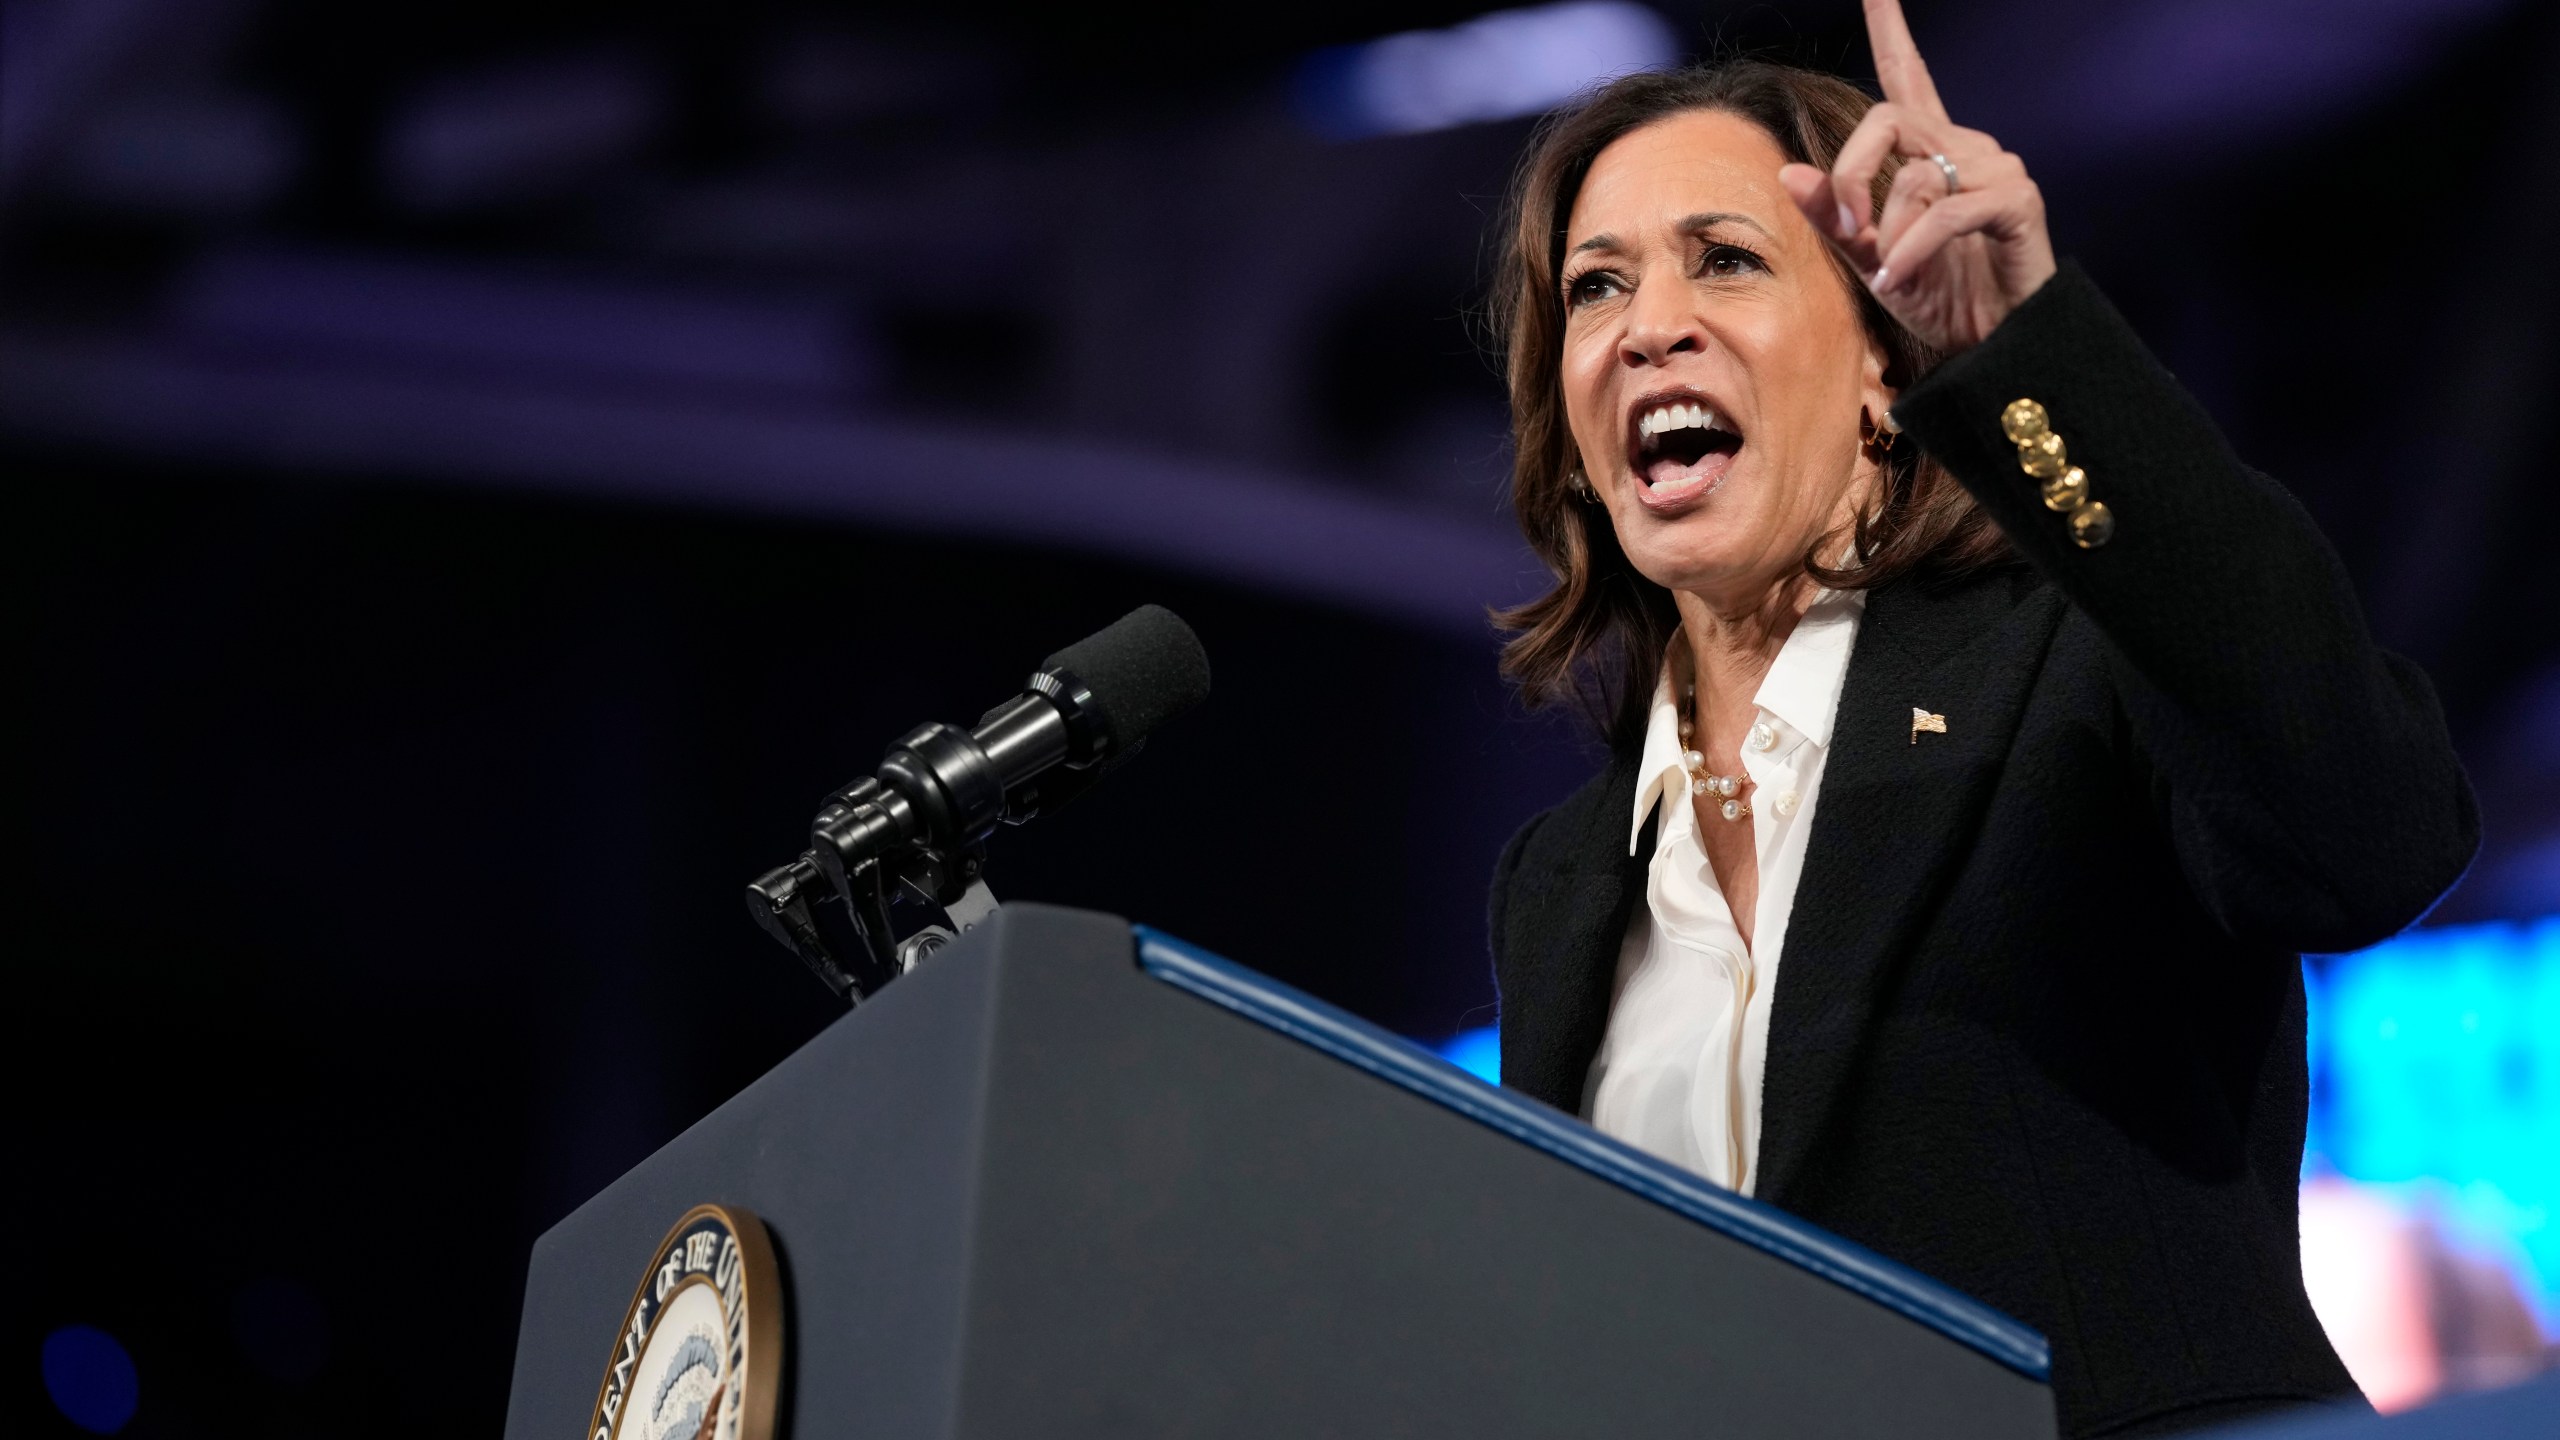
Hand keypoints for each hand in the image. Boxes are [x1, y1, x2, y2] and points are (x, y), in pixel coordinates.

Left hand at [1779, 0, 2056, 353]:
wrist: (1992, 346)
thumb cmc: (1938, 299)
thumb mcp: (1870, 258)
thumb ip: (1834, 216)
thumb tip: (1786, 173)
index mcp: (1931, 152)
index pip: (1908, 77)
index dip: (1892, 30)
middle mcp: (1966, 147)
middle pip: (1887, 120)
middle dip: (1851, 175)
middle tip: (1850, 230)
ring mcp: (1995, 168)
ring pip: (1912, 177)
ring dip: (1887, 233)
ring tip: (1891, 274)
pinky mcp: (2016, 199)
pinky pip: (1944, 211)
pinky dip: (1911, 249)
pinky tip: (1898, 279)